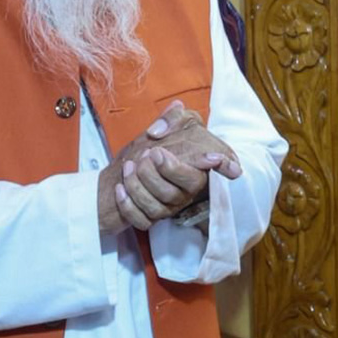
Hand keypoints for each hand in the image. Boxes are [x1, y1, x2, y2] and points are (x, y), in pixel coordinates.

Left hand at [98, 101, 242, 234]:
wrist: (136, 160)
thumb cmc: (162, 142)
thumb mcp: (175, 122)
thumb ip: (174, 117)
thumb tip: (159, 129)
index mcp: (197, 170)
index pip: (206, 171)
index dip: (217, 165)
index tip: (211, 158)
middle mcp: (185, 192)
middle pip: (173, 193)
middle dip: (153, 173)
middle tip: (146, 154)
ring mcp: (168, 207)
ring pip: (155, 208)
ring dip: (136, 186)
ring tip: (128, 166)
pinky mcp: (150, 218)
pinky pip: (140, 220)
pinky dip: (127, 205)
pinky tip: (120, 187)